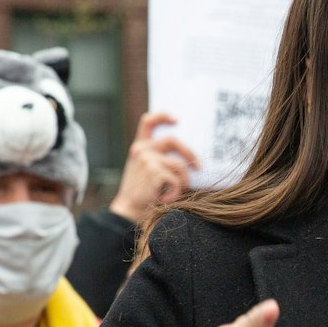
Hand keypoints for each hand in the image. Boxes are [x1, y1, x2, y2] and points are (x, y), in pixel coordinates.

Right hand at [109, 112, 199, 226]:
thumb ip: (159, 158)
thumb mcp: (145, 170)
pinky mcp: (153, 171)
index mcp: (139, 146)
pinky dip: (176, 192)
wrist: (129, 210)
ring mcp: (147, 159)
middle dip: (190, 154)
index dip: (163, 116)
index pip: (148, 121)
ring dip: (183, 182)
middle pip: (173, 140)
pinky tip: (165, 198)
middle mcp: (141, 149)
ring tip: (175, 192)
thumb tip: (190, 155)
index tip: (177, 120)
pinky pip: (177, 180)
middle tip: (198, 167)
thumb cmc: (143, 192)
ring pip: (179, 165)